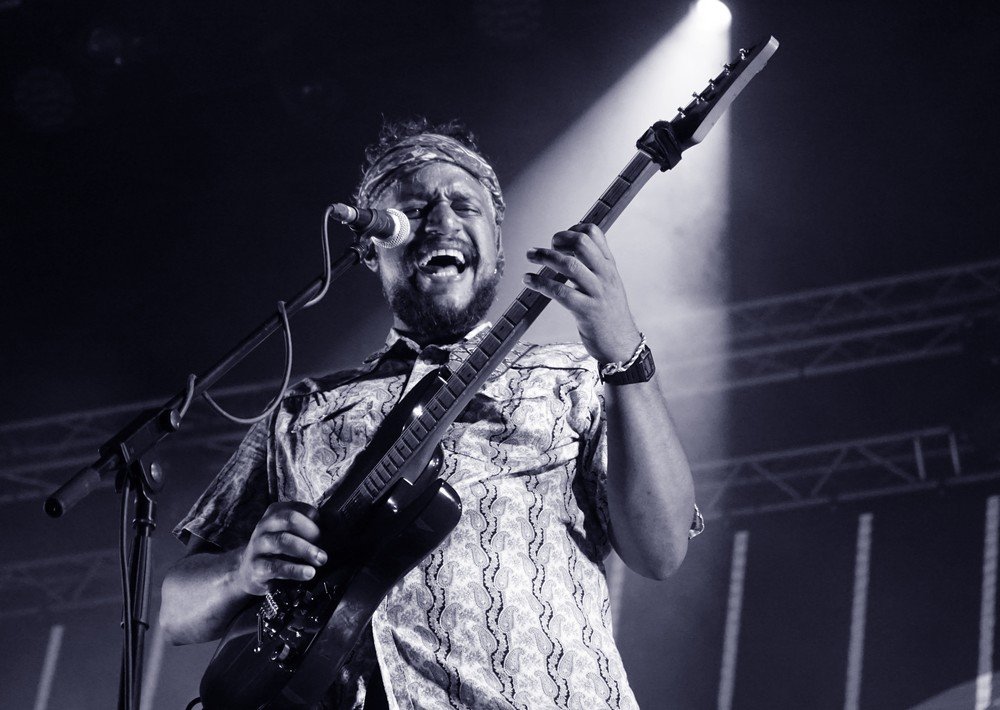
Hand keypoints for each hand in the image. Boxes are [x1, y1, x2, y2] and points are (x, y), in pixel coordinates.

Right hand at [236, 501, 327, 595]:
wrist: (248, 571)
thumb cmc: (279, 550)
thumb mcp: (293, 535)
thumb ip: (313, 528)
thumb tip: (338, 521)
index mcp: (275, 512)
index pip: (300, 509)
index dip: (317, 521)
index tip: (327, 534)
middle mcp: (264, 525)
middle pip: (290, 519)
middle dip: (312, 532)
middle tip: (324, 547)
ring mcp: (258, 545)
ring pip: (283, 541)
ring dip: (306, 550)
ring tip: (321, 560)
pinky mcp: (255, 567)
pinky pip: (276, 566)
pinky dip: (295, 570)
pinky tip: (309, 573)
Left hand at [523, 223, 641, 362]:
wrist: (622, 346)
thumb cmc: (610, 316)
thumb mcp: (608, 285)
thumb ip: (593, 268)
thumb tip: (570, 251)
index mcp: (609, 266)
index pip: (594, 233)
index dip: (572, 230)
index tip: (559, 240)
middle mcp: (605, 276)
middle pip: (581, 243)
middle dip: (558, 240)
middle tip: (545, 248)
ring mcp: (597, 293)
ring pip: (569, 265)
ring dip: (545, 257)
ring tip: (530, 256)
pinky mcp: (586, 311)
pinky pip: (560, 292)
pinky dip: (541, 283)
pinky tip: (528, 280)